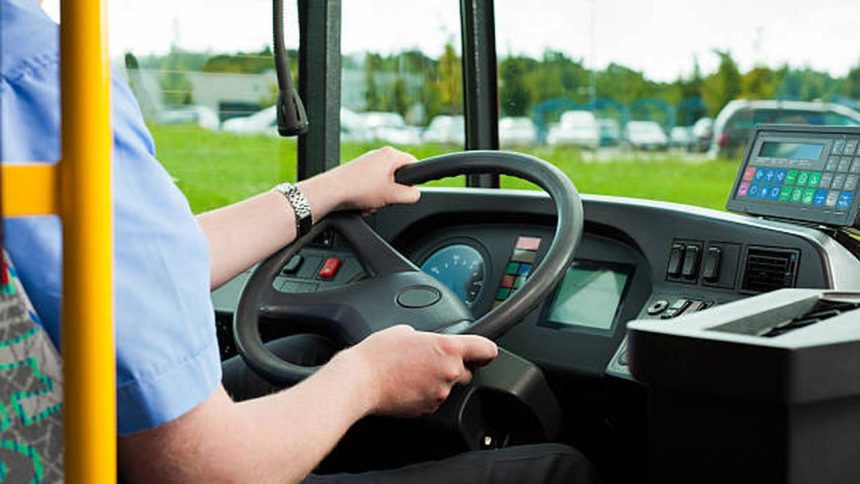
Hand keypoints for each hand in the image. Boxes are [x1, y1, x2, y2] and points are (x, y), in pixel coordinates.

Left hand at [298, 146, 420, 217]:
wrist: (331, 192)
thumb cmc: (358, 189)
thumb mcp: (393, 196)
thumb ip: (411, 195)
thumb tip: (415, 194)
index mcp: (390, 154)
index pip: (414, 164)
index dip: (414, 180)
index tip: (407, 192)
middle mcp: (379, 154)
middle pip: (398, 176)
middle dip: (393, 192)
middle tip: (385, 198)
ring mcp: (367, 162)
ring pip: (384, 183)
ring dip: (380, 197)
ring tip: (370, 201)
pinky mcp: (358, 172)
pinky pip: (372, 185)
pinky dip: (369, 195)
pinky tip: (362, 202)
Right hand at [342, 325, 497, 416]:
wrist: (358, 381)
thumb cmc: (377, 354)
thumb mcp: (404, 331)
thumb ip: (426, 337)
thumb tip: (427, 343)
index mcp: (448, 348)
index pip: (486, 349)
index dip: (486, 350)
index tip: (485, 352)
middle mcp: (449, 372)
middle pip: (465, 371)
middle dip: (452, 366)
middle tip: (428, 360)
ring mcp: (439, 393)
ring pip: (447, 386)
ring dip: (435, 380)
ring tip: (410, 372)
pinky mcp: (427, 409)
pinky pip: (433, 399)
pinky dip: (423, 393)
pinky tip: (405, 385)